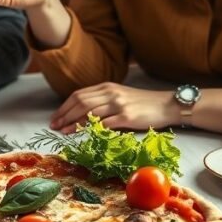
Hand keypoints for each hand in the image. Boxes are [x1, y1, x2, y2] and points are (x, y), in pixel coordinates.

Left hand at [51, 84, 175, 132]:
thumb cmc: (144, 104)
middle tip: (54, 126)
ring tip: (63, 132)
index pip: (79, 95)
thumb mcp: (120, 97)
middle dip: (64, 115)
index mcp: (107, 87)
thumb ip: (103, 101)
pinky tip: (81, 134)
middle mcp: (110, 93)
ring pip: (88, 112)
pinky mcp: (127, 117)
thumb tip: (82, 114)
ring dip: (73, 123)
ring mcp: (118, 104)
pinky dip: (90, 128)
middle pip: (80, 102)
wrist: (167, 105)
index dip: (64, 107)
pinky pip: (103, 123)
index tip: (55, 118)